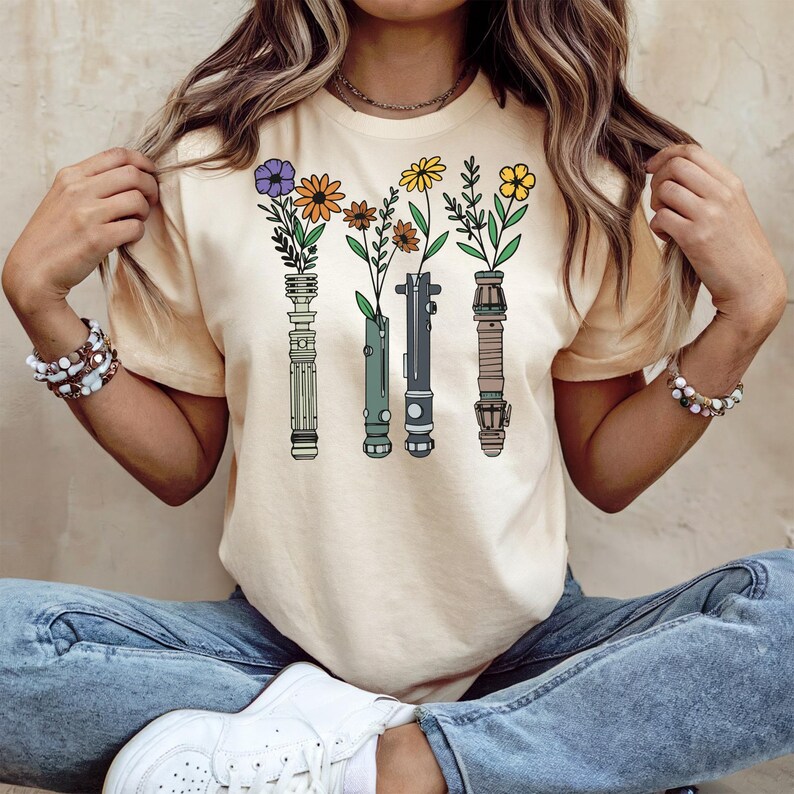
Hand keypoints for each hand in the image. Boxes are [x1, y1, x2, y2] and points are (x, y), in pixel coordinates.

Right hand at [2, 147, 158, 307]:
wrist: (33, 269)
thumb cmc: (54, 236)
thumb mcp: (63, 198)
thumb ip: (90, 185)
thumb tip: (130, 177)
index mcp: (71, 176)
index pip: (117, 155)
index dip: (142, 162)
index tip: (150, 174)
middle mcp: (78, 190)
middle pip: (133, 174)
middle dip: (150, 187)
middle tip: (150, 201)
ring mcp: (87, 213)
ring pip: (137, 199)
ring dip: (145, 212)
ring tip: (135, 221)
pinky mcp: (96, 238)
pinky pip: (135, 227)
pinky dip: (138, 233)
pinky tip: (127, 239)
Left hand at [645, 143, 786, 332]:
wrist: (752, 284)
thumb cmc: (736, 249)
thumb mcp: (732, 209)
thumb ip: (710, 190)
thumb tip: (674, 174)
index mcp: (731, 184)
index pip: (692, 152)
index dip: (665, 155)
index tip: (652, 168)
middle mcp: (721, 194)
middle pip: (675, 166)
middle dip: (657, 180)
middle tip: (659, 200)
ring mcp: (709, 215)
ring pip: (665, 190)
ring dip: (656, 204)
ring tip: (666, 220)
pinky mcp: (695, 237)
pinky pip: (660, 218)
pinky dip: (657, 227)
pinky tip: (667, 237)